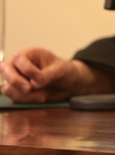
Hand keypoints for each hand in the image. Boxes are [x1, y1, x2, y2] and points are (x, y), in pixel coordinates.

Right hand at [0, 47, 114, 102]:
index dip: (27, 69)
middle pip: (5, 70)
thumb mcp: (61, 70)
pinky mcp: (18, 92)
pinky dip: (27, 101)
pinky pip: (14, 98)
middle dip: (16, 81)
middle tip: (29, 89)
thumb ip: (48, 75)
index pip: (18, 58)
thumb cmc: (66, 71)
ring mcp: (17, 79)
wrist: (69, 85)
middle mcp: (20, 65)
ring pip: (8, 87)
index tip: (39, 78)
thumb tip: (33, 84)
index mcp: (30, 54)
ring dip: (25, 95)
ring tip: (43, 95)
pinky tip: (41, 97)